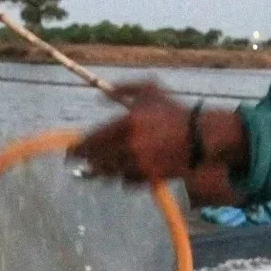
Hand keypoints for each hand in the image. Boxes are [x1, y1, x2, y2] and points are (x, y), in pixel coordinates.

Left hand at [70, 82, 194, 183]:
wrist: (200, 137)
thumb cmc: (174, 111)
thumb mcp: (150, 89)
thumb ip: (124, 88)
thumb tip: (100, 95)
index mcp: (127, 123)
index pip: (93, 139)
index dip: (78, 147)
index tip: (70, 150)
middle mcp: (131, 145)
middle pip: (96, 159)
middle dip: (84, 162)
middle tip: (76, 163)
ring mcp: (140, 163)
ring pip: (109, 173)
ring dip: (100, 172)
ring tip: (95, 169)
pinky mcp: (149, 178)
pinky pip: (126, 182)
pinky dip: (122, 178)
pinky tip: (123, 171)